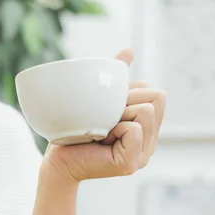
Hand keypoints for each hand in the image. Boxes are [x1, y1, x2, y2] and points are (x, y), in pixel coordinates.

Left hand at [41, 48, 165, 183]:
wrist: (57, 158)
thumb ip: (117, 78)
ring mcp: (143, 155)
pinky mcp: (130, 164)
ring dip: (119, 114)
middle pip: (157, 98)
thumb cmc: (76, 130)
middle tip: (103, 121)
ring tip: (102, 131)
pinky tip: (101, 140)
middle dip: (126, 101)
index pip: (156, 93)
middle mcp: (150, 142)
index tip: (107, 110)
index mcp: (147, 128)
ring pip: (147, 110)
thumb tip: (129, 50)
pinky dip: (115, 128)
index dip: (130, 92)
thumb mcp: (101, 100)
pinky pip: (134, 129)